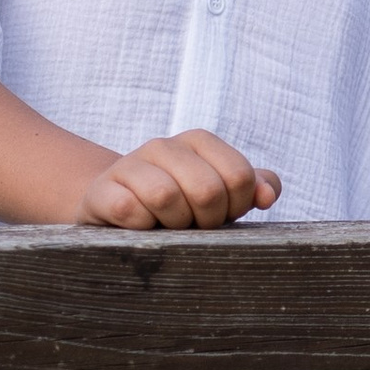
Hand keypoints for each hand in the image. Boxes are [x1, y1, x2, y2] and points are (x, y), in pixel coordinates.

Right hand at [75, 130, 282, 230]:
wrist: (119, 211)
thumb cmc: (181, 206)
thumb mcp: (221, 195)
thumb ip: (253, 188)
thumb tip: (267, 196)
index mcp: (199, 141)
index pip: (240, 177)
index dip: (235, 207)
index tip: (220, 216)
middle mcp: (164, 146)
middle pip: (208, 190)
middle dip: (207, 221)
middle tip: (194, 227)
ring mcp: (130, 164)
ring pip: (166, 197)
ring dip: (173, 226)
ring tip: (167, 227)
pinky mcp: (103, 191)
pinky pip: (129, 211)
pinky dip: (142, 228)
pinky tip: (141, 228)